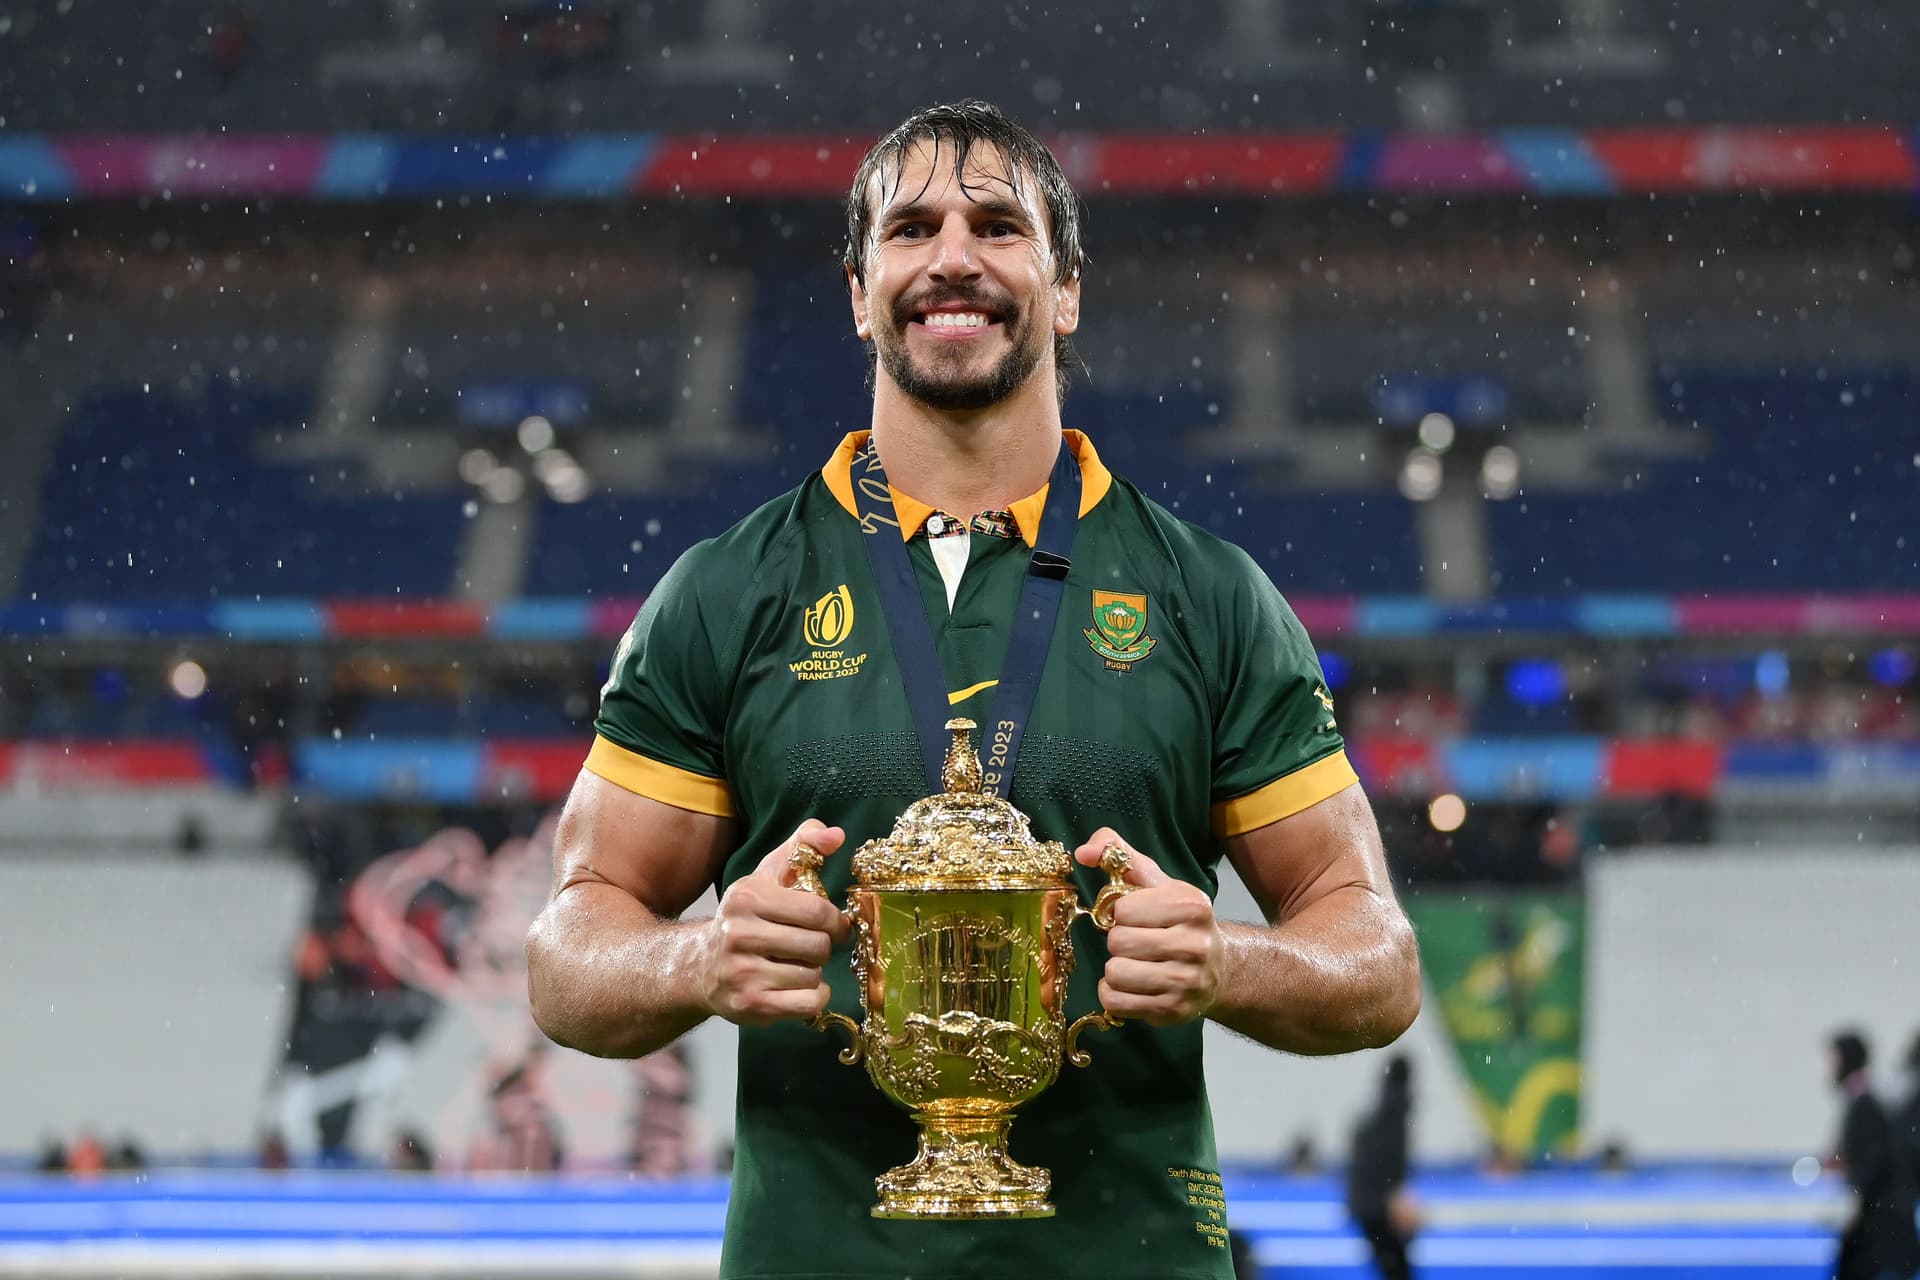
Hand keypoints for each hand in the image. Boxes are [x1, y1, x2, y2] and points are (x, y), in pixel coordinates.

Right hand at [701, 820, 850, 1025]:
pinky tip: (798, 988)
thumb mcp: (769, 875)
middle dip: (822, 947)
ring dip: (814, 972)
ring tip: (796, 965)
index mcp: (747, 897)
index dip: (835, 921)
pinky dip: (814, 997)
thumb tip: (837, 835)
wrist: (700, 965)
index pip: (816, 911)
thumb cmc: (747, 916)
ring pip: (813, 976)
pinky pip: (807, 1004)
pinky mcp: (749, 1005)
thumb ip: (803, 845)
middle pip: (817, 946)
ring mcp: (742, 973)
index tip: (834, 926)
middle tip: (811, 947)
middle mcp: (739, 934)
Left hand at [1074, 828, 1222, 1024]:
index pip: (1124, 909)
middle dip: (1118, 942)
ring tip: (1134, 963)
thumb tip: (1083, 852)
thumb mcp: (1156, 881)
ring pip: (1115, 974)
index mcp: (1191, 906)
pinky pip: (1116, 1003)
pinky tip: (1131, 985)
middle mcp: (1194, 944)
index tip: (1137, 916)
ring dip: (1115, 969)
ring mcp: (1186, 981)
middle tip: (1134, 942)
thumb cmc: (1177, 919)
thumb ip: (1119, 854)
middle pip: (1118, 942)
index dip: (1122, 913)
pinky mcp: (1173, 1010)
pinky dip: (1114, 994)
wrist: (1218, 968)